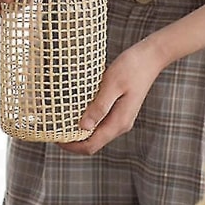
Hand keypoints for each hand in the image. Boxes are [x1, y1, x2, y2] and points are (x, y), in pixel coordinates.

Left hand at [59, 39, 167, 154]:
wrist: (150, 57)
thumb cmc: (131, 67)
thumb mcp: (112, 85)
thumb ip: (99, 106)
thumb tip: (83, 126)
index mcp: (119, 122)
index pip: (91, 145)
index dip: (71, 146)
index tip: (54, 137)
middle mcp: (120, 124)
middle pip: (92, 142)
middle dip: (72, 140)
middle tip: (54, 129)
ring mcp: (121, 117)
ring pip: (96, 133)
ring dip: (78, 130)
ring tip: (61, 120)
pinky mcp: (119, 109)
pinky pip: (100, 121)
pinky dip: (86, 120)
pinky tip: (76, 109)